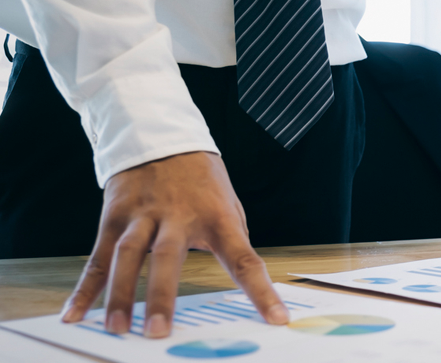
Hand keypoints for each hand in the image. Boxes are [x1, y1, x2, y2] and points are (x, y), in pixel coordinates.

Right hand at [59, 151, 287, 337]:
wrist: (161, 135)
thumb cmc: (202, 181)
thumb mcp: (229, 205)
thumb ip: (233, 242)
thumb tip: (246, 283)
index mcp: (218, 217)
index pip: (244, 259)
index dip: (261, 291)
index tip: (277, 319)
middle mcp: (178, 216)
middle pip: (167, 257)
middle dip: (162, 296)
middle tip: (158, 331)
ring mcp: (142, 215)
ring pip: (127, 257)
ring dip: (121, 294)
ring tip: (117, 328)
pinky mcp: (114, 217)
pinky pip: (98, 257)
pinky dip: (86, 288)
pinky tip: (76, 314)